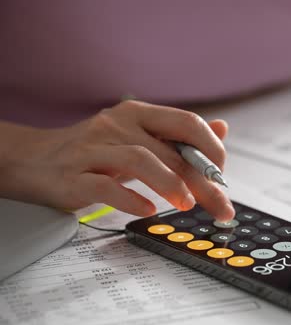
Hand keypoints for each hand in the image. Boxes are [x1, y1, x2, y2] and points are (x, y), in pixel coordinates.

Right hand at [2, 101, 234, 220]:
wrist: (32, 160)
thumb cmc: (94, 152)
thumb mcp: (139, 137)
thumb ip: (179, 136)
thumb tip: (222, 129)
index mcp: (138, 114)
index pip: (187, 122)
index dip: (212, 150)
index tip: (223, 177)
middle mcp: (117, 126)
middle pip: (170, 150)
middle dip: (202, 181)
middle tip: (221, 206)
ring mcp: (93, 149)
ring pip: (139, 160)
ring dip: (170, 184)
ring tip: (187, 204)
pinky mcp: (73, 177)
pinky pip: (104, 187)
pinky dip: (129, 199)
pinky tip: (147, 210)